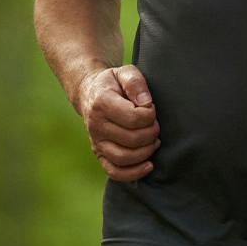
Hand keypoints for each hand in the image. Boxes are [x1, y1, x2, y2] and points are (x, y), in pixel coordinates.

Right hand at [75, 65, 159, 181]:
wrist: (90, 93)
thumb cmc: (113, 82)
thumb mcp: (125, 72)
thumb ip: (136, 83)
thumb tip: (146, 103)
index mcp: (102, 103)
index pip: (133, 117)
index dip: (150, 115)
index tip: (152, 108)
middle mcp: (96, 125)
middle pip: (131, 139)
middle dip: (151, 133)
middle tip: (156, 125)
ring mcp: (96, 142)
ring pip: (124, 158)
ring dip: (146, 152)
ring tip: (154, 141)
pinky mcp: (99, 154)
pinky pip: (114, 172)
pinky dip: (133, 173)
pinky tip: (149, 164)